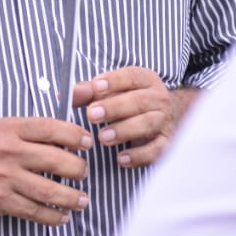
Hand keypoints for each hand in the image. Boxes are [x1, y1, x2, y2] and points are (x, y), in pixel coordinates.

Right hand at [0, 116, 92, 225]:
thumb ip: (31, 132)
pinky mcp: (0, 201)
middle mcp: (9, 152)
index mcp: (12, 129)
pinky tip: (62, 216)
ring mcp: (5, 178)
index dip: (76, 136)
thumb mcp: (2, 127)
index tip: (88, 143)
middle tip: (85, 172)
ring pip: (48, 191)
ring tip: (82, 200)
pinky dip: (52, 216)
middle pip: (56, 160)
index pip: (52, 129)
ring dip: (71, 197)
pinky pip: (33, 211)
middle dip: (78, 169)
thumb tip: (68, 139)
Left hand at [72, 66, 197, 167]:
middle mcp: (158, 98)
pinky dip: (139, 155)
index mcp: (145, 79)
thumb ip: (91, 91)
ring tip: (103, 138)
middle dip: (114, 108)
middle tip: (92, 115)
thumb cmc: (131, 100)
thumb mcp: (114, 90)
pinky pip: (156, 149)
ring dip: (124, 131)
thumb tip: (70, 94)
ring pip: (147, 124)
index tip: (96, 86)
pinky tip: (121, 159)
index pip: (131, 76)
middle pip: (138, 101)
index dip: (114, 80)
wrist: (165, 116)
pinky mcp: (165, 142)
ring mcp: (163, 120)